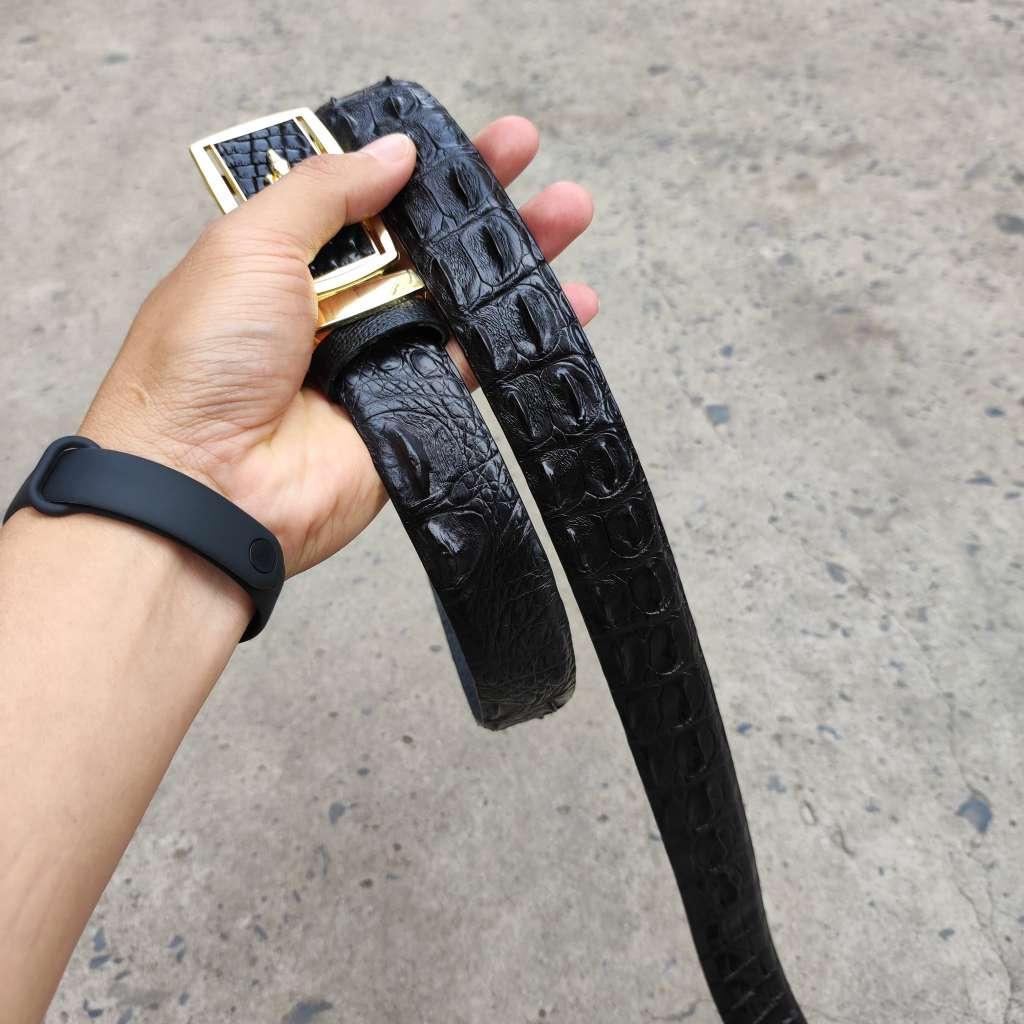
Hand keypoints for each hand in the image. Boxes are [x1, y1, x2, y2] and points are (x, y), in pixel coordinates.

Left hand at [81, 119, 597, 574]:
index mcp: (290, 258)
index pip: (369, 198)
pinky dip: (516, 338)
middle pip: (425, 243)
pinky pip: (474, 365)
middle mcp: (338, 305)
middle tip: (531, 155)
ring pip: (460, 299)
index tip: (469, 138)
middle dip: (481, 201)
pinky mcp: (412, 408)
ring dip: (514, 259)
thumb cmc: (201, 364)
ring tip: (570, 210)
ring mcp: (378, 357)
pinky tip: (567, 303)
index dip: (419, 168)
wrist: (210, 484)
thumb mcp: (248, 245)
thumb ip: (324, 192)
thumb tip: (392, 153)